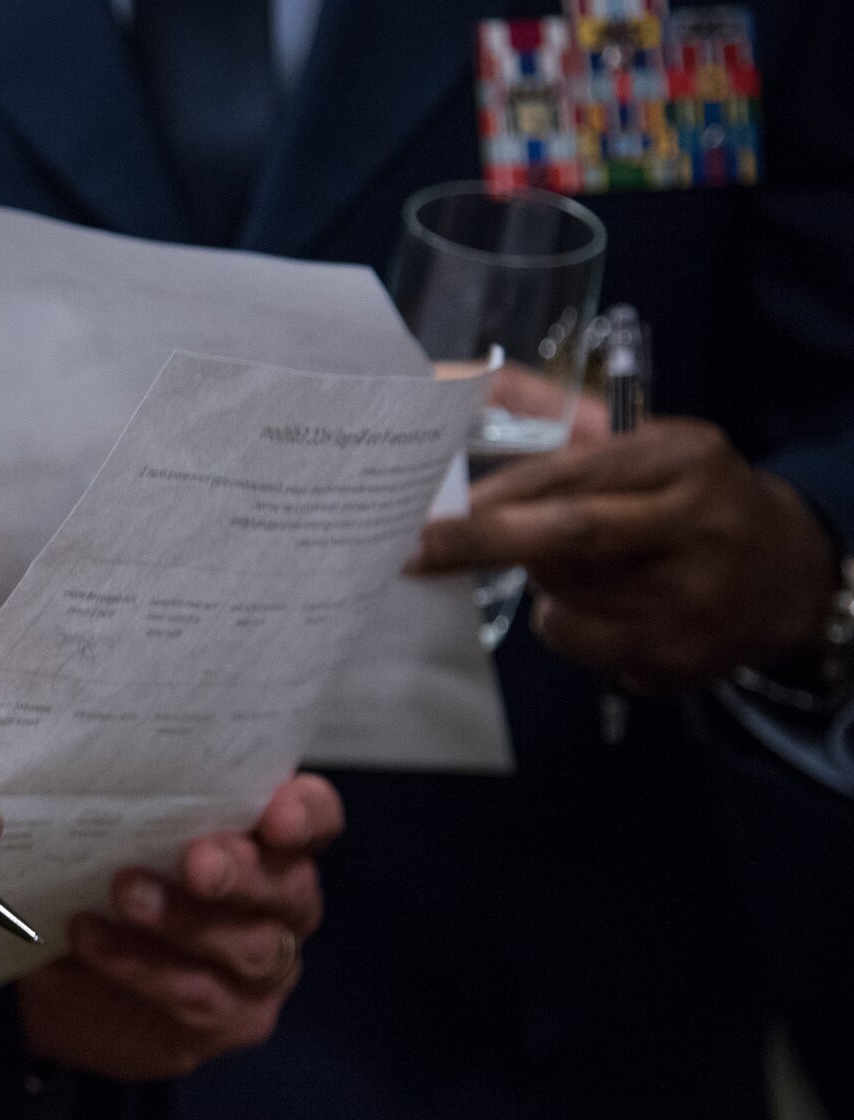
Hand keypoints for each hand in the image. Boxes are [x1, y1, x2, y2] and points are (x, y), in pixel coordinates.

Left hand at [16, 776, 338, 1082]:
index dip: (306, 814)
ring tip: (125, 892)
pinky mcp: (230, 1019)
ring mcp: (262, 968)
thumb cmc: (95, 878)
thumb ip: (132, 801)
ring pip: (251, 947)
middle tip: (196, 862)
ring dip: (186, 920)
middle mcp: (280, 905)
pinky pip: (198, 995)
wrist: (53, 973)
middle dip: (244, 873)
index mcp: (267, 843)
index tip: (275, 816)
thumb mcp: (108, 830)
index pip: (315, 819)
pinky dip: (142, 965)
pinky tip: (92, 940)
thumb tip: (99, 743)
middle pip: (291, 888)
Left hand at [409, 372, 839, 687]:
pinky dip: (563, 620)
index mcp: (686, 459)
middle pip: (571, 537)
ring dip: (539, 579)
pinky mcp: (676, 657)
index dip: (501, 494)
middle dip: (483, 542)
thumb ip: (564, 417)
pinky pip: (575, 639)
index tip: (436, 507)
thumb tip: (470, 380)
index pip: (577, 474)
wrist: (787, 578)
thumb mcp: (651, 444)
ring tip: (579, 564)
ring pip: (561, 594)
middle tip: (415, 550)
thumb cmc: (690, 499)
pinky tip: (603, 604)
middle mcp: (697, 527)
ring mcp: (691, 601)